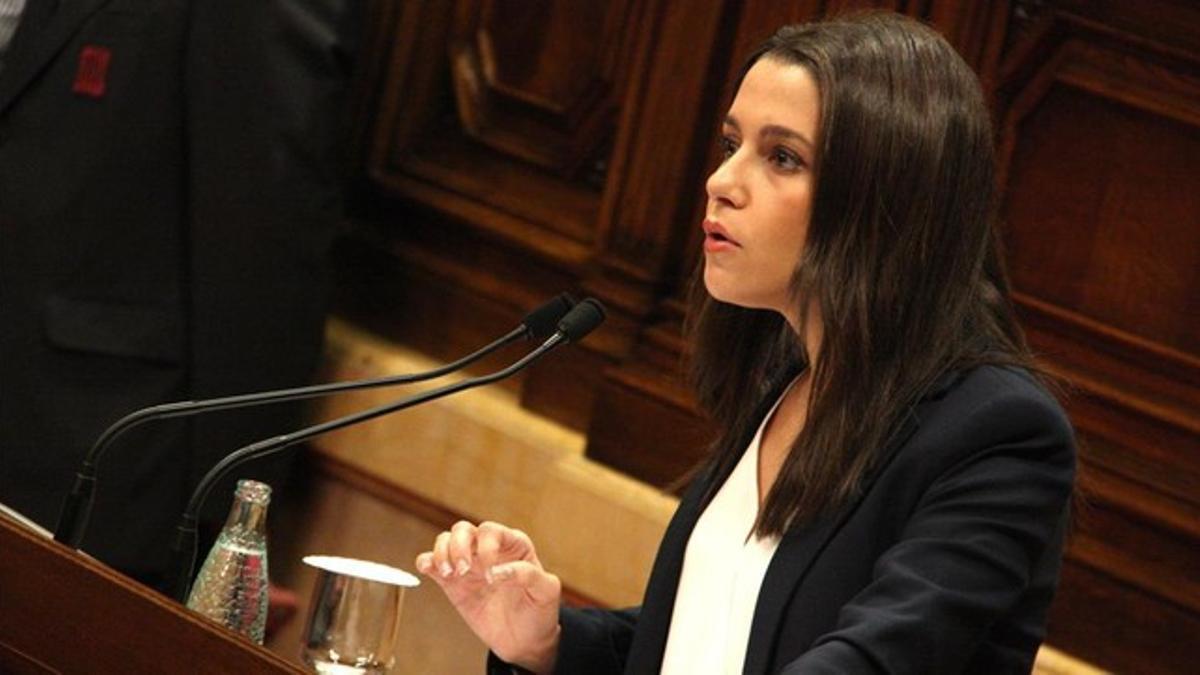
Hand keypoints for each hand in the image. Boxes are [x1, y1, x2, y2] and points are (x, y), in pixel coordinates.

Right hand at [415, 520, 560, 672]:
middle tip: (464, 571)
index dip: (486, 548)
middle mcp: (488, 549)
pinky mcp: (453, 583)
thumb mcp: (546, 592)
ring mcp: (469, 565)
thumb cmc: (539, 611)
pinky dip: (426, 562)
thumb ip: (528, 575)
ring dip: (442, 553)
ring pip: (445, 541)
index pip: (491, 531)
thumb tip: (498, 572)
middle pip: (462, 530)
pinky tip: (428, 570)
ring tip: (450, 575)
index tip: (491, 577)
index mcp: (513, 545)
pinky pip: (432, 563)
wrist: (525, 640)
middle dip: (458, 546)